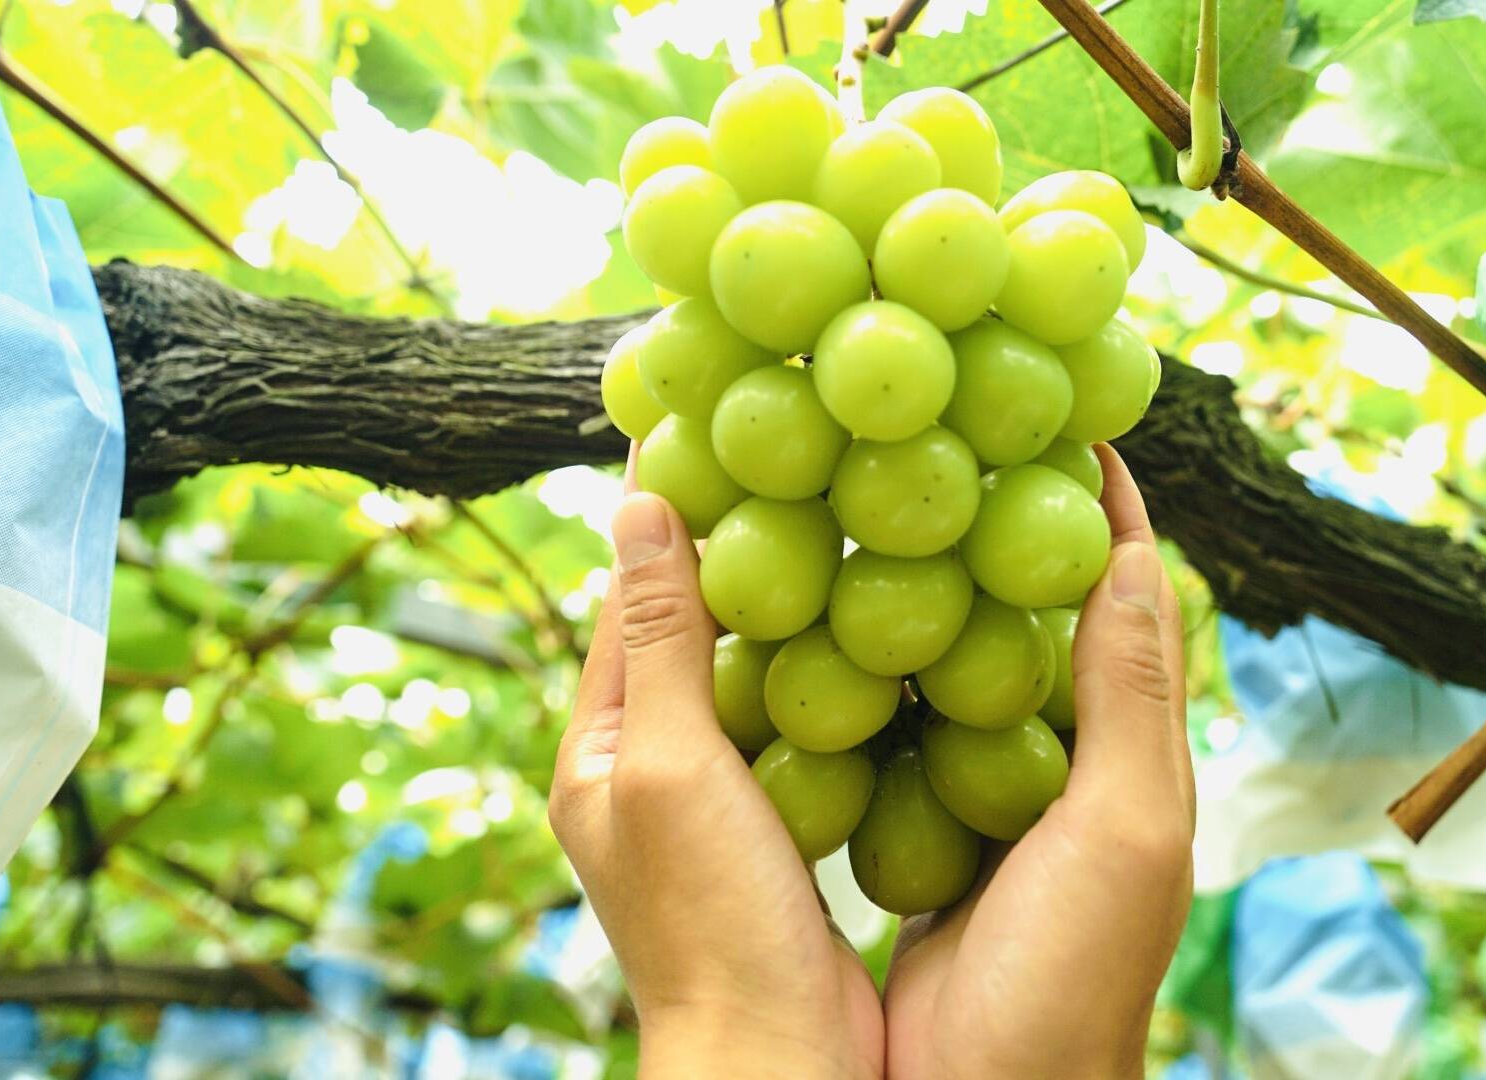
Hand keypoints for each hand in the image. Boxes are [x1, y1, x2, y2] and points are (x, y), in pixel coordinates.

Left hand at [549, 481, 883, 1079]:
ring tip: (842, 508)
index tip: (693, 408)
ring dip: (787, 596)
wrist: (777, 1055)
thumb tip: (634, 500)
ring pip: (751, 667)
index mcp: (600, 742)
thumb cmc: (708, 917)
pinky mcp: (781, 826)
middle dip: (730, 536)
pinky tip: (885, 626)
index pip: (623, 590)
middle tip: (786, 442)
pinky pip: (801, 720)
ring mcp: (717, 798)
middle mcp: (650, 763)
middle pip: (688, 621)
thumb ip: (657, 637)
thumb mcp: (668, 762)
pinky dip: (831, 665)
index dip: (657, 501)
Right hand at [883, 443, 1195, 1079]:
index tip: (1063, 415)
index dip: (1101, 507)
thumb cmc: (1074, 979)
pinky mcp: (909, 833)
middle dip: (992, 528)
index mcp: (1124, 756)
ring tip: (863, 506)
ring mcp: (978, 801)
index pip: (1122, 599)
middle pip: (1028, 618)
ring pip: (948, 667)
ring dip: (917, 589)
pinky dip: (859, 673)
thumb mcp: (1128, 829)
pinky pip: (887, 732)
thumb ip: (1130, 694)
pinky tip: (808, 626)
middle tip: (938, 441)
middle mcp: (1055, 766)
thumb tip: (1134, 547)